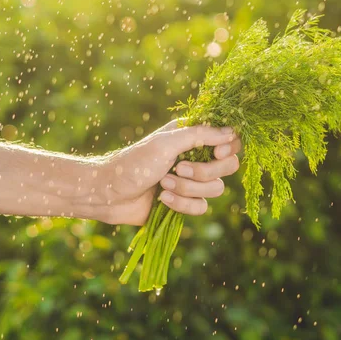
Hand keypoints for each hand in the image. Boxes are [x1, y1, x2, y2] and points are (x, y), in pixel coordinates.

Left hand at [98, 120, 241, 224]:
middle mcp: (197, 157)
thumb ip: (201, 135)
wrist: (109, 194)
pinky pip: (202, 207)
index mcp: (193, 137)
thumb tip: (231, 132)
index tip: (216, 153)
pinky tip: (163, 199)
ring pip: (216, 189)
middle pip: (228, 166)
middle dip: (204, 172)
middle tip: (179, 169)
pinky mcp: (186, 202)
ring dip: (188, 188)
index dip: (228, 148)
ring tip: (163, 184)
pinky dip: (182, 204)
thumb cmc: (134, 162)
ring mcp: (193, 181)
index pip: (229, 140)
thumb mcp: (167, 143)